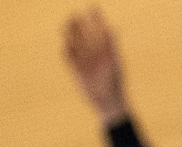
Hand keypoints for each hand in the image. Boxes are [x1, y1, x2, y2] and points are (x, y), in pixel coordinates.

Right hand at [64, 8, 130, 123]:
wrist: (108, 102)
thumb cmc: (115, 83)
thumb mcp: (114, 62)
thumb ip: (112, 45)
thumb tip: (112, 28)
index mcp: (105, 49)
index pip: (100, 29)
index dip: (96, 18)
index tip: (92, 7)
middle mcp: (94, 52)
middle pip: (84, 33)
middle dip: (78, 24)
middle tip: (73, 15)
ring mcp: (84, 61)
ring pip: (74, 43)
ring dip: (69, 34)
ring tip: (65, 26)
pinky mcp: (76, 70)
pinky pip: (68, 58)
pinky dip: (66, 51)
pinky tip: (65, 45)